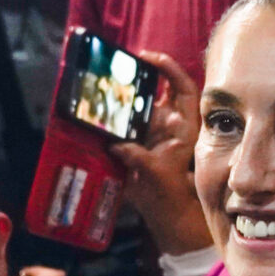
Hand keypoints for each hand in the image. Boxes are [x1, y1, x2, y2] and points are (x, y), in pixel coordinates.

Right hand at [105, 49, 214, 255]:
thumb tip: (119, 146)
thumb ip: (139, 160)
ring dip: (118, 100)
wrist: (165, 219)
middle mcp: (168, 126)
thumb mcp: (157, 178)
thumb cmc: (171, 198)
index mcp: (183, 128)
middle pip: (154, 92)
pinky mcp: (135, 145)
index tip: (148, 56)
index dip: (169, 68)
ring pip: (135, 108)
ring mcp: (151, 134)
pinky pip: (121, 126)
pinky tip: (91, 116)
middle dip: (135, 79)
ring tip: (98, 90)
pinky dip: (107, 122)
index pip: (183, 88)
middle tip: (113, 69)